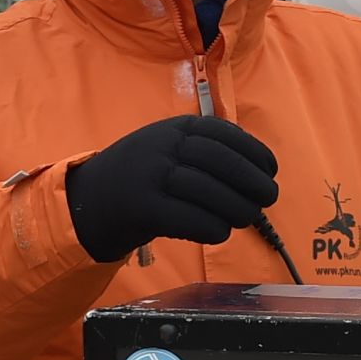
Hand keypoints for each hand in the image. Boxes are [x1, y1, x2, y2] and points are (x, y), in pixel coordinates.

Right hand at [66, 116, 280, 261]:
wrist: (89, 199)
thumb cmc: (142, 175)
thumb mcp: (168, 146)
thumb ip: (206, 149)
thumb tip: (258, 170)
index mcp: (175, 127)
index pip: (225, 134)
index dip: (255, 153)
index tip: (271, 170)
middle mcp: (163, 146)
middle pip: (221, 162)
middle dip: (252, 182)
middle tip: (267, 198)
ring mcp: (151, 176)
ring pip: (209, 192)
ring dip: (237, 208)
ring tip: (246, 218)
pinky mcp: (143, 209)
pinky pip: (189, 219)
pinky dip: (213, 228)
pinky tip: (220, 232)